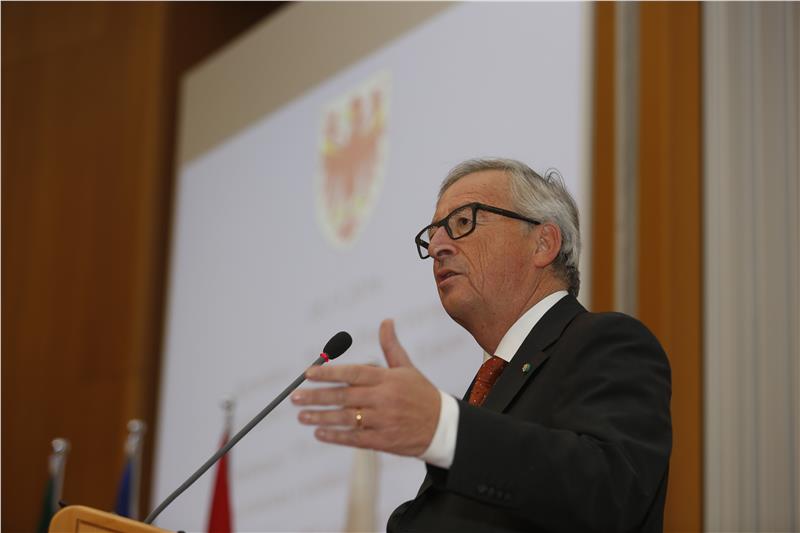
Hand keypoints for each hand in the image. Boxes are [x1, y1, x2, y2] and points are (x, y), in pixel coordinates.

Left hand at [291, 319, 440, 456]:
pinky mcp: (383, 441)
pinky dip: (336, 436)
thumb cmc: (421, 394)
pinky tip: (319, 433)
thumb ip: (391, 346)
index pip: (353, 373)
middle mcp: (383, 399)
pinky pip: (355, 438)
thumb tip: (386, 321)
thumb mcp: (407, 368)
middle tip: (295, 397)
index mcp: (387, 379)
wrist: (443, 427)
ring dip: (321, 417)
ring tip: (302, 416)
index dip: (329, 373)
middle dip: (317, 397)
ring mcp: (383, 421)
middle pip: (344, 397)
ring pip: (346, 418)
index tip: (308, 374)